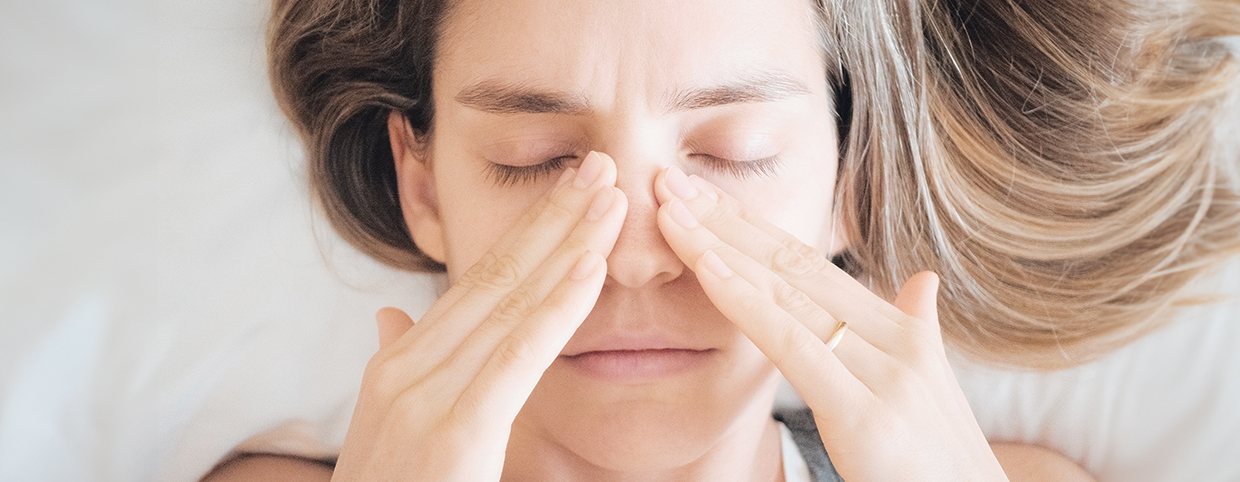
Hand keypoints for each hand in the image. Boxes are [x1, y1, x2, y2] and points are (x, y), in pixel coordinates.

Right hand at [332, 152, 627, 481]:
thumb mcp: (389, 429)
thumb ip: (401, 365)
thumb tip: (395, 314)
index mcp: (401, 362)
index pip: (477, 284)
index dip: (530, 234)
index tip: (574, 194)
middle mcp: (408, 365)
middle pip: (495, 276)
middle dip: (554, 219)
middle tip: (604, 167)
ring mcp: (424, 393)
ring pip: (509, 302)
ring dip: (567, 244)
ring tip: (613, 197)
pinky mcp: (454, 430)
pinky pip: (516, 355)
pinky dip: (557, 307)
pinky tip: (591, 268)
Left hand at [654, 166, 1007, 480]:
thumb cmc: (939, 461)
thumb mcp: (929, 388)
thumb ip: (916, 329)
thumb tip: (921, 281)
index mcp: (902, 331)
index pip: (811, 264)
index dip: (754, 227)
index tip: (703, 196)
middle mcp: (896, 339)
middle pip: (792, 265)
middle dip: (725, 221)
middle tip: (668, 181)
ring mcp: (884, 373)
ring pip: (785, 292)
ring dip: (718, 247)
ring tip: (669, 211)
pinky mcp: (866, 414)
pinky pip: (792, 344)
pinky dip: (745, 302)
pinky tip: (705, 268)